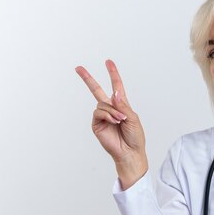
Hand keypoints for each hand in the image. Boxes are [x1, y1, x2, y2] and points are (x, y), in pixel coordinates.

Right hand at [75, 60, 147, 188]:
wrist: (130, 152)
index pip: (116, 86)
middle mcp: (110, 109)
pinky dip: (108, 116)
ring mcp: (102, 117)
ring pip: (102, 104)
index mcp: (121, 105)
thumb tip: (115, 92)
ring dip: (113, 111)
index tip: (108, 62)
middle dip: (87, 79)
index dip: (113, 74)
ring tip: (121, 120)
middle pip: (96, 90)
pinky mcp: (96, 125)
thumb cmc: (135, 137)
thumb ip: (123, 104)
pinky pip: (99, 113)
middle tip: (78, 68)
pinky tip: (115, 122)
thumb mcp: (133, 117)